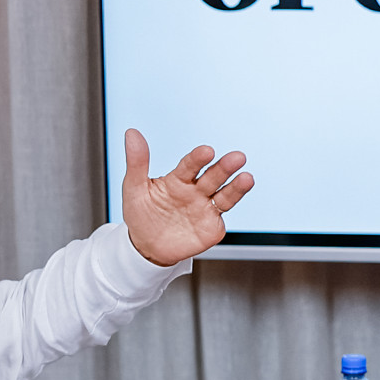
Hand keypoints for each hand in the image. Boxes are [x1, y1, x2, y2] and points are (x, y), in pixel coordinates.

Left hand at [120, 128, 254, 266]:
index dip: (198, 158)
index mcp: (178, 179)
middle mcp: (196, 191)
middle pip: (213, 176)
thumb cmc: (141, 214)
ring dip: (236, 187)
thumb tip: (132, 133)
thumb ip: (137, 162)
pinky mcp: (212, 226)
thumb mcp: (134, 188)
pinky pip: (221, 219)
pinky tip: (230, 208)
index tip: (207, 151)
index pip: (190, 165)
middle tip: (237, 158)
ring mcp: (206, 208)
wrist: (146, 247)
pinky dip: (226, 213)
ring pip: (224, 195)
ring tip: (247, 178)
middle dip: (225, 168)